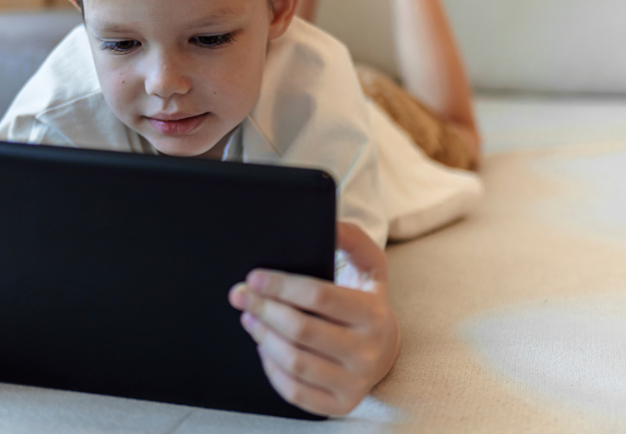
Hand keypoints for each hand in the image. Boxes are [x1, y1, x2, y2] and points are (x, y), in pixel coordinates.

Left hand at [228, 222, 399, 416]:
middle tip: (240, 295)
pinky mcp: (340, 404)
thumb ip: (353, 239)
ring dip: (263, 337)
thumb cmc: (367, 302)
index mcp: (373, 313)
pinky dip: (272, 369)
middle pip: (301, 329)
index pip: (319, 296)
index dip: (281, 285)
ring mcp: (354, 382)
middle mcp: (367, 351)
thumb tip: (329, 220)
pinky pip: (295, 391)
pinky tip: (264, 348)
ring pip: (294, 361)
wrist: (385, 351)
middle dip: (264, 309)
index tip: (254, 277)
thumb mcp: (371, 266)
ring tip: (249, 318)